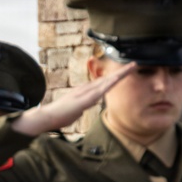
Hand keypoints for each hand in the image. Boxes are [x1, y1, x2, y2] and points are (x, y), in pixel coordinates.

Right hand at [12, 62, 135, 135]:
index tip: (126, 72)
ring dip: (119, 75)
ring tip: (132, 67)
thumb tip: (93, 101)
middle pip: (107, 79)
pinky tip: (117, 81)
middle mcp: (86, 89)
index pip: (103, 82)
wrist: (46, 116)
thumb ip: (85, 105)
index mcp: (85, 92)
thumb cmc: (59, 116)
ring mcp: (84, 93)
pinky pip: (99, 91)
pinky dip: (108, 85)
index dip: (115, 77)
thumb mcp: (76, 110)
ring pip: (106, 82)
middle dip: (121, 72)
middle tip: (135, 64)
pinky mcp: (83, 100)